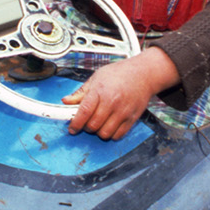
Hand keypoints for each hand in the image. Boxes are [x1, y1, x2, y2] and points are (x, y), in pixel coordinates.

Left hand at [61, 49, 178, 140]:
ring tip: (99, 123)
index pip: (84, 112)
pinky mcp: (132, 118)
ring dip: (98, 132)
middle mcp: (112, 102)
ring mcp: (123, 111)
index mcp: (100, 91)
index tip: (72, 129)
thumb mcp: (96, 77)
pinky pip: (118, 135)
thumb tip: (66, 101)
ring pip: (105, 133)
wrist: (143, 74)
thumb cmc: (120, 74)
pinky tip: (109, 125)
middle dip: (86, 127)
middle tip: (86, 122)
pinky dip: (111, 134)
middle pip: (93, 125)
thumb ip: (81, 92)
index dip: (75, 123)